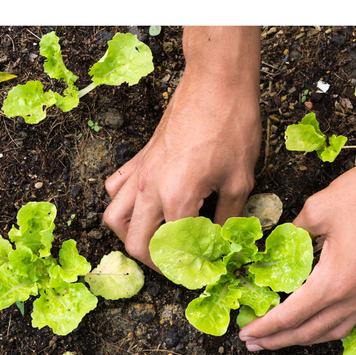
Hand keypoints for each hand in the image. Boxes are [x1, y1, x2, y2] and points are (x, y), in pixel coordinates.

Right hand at [103, 27, 261, 270]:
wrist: (216, 82)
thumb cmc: (232, 126)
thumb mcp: (240, 180)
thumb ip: (228, 218)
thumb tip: (223, 244)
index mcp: (177, 198)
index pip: (173, 250)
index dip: (189, 268)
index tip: (204, 271)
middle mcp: (150, 188)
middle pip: (136, 244)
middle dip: (156, 262)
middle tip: (180, 265)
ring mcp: (140, 172)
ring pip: (115, 218)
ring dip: (132, 236)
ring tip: (157, 240)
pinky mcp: (139, 157)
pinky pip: (116, 189)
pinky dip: (124, 205)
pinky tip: (147, 207)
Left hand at [239, 148, 355, 349]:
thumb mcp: (319, 207)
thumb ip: (294, 230)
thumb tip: (280, 241)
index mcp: (334, 282)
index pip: (291, 315)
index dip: (265, 327)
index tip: (245, 334)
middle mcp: (354, 296)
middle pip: (310, 332)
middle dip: (279, 340)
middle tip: (254, 342)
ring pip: (332, 330)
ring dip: (304, 337)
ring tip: (281, 338)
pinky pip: (349, 319)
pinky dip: (327, 327)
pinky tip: (317, 320)